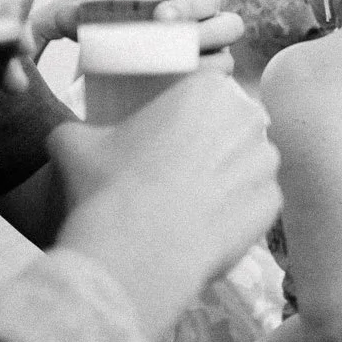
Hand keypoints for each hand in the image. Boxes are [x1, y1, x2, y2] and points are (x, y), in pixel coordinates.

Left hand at [31, 0, 244, 57]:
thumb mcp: (73, 27)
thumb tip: (68, 13)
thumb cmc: (100, 45)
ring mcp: (206, 40)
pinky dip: (215, 64)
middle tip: (163, 18)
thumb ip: (58, 18)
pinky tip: (194, 70)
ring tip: (186, 44)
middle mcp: (193, 11)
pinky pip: (226, 62)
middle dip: (191, 3)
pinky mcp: (210, 70)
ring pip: (229, 25)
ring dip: (211, 30)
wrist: (108, 92)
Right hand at [51, 67, 279, 340]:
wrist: (136, 251)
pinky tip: (205, 227)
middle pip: (234, 129)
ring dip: (229, 180)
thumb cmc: (108, 187)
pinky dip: (237, 214)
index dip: (186, 122)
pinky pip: (256, 203)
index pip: (208, 97)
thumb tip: (69, 136)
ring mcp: (265, 163)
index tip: (166, 144)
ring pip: (250, 165)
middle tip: (178, 176)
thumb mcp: (75, 143)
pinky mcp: (272, 203)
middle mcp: (248, 119)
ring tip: (190, 204)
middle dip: (213, 149)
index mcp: (208, 90)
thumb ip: (78, 130)